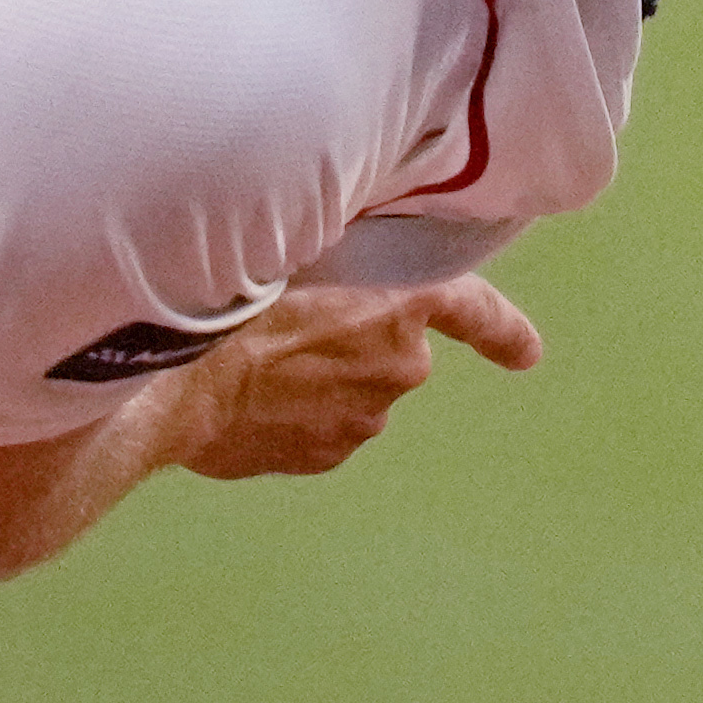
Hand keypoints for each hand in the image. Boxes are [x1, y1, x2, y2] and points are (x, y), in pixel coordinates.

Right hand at [156, 276, 541, 480]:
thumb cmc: (227, 300)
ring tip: (252, 357)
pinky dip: (292, 411)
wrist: (176, 385)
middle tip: (289, 319)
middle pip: (390, 350)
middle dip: (353, 340)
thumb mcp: (290, 245)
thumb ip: (335, 257)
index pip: (471, 309)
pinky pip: (317, 425)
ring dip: (316, 377)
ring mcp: (361, 420)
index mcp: (397, 308)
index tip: (525, 353)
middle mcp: (396, 369)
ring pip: (350, 389)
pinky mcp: (323, 457)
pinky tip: (245, 394)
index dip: (500, 328)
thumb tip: (339, 258)